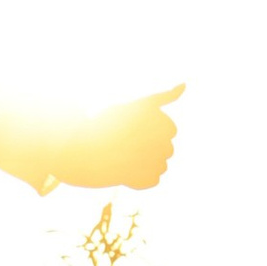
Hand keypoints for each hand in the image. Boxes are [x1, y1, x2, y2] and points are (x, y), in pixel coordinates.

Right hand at [43, 83, 183, 190]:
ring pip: (161, 164)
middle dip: (149, 147)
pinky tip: (124, 170)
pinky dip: (140, 177)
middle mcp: (162, 139)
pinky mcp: (149, 179)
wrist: (81, 152)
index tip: (132, 131)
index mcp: (161, 122)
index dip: (150, 131)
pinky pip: (153, 179)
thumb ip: (162, 97)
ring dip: (145, 163)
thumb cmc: (107, 125)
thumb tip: (185, 86)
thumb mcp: (135, 105)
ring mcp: (156, 161)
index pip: (170, 130)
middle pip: (167, 148)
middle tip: (125, 144)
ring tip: (123, 157)